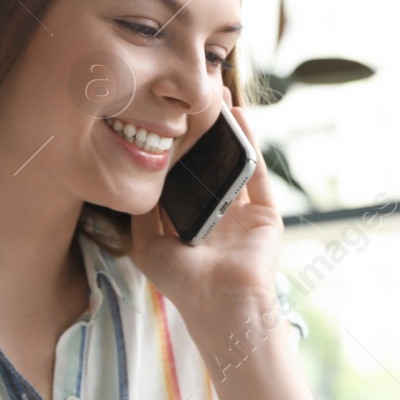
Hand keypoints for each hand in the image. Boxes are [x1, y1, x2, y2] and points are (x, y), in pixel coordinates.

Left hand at [129, 91, 283, 338]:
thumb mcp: (148, 244)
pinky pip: (258, 173)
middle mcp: (218, 216)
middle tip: (194, 95)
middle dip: (202, 130)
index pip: (183, 177)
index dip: (176, 146)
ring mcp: (244, 215)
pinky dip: (250, 144)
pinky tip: (240, 117)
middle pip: (209, 163)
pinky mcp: (266, 215)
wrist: (222, 305)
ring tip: (220, 94)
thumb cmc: (182, 282)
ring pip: (235, 162)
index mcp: (190, 224)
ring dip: (228, 129)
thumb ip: (142, 211)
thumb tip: (134, 176)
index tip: (165, 114)